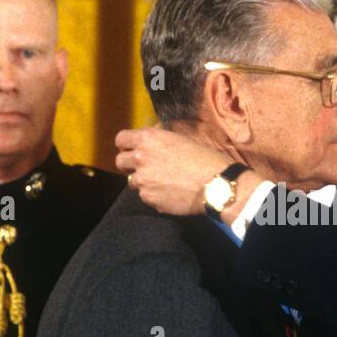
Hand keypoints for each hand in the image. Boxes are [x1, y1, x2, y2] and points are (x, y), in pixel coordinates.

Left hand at [115, 126, 232, 215]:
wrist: (216, 184)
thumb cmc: (205, 158)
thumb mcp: (182, 139)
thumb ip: (161, 138)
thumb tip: (153, 138)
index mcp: (149, 139)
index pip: (121, 139)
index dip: (126, 145)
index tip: (131, 149)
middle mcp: (140, 158)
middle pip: (120, 162)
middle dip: (129, 164)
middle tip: (144, 168)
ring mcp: (143, 180)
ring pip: (132, 182)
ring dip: (143, 181)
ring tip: (162, 182)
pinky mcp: (149, 199)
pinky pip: (146, 197)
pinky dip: (154, 195)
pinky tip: (171, 193)